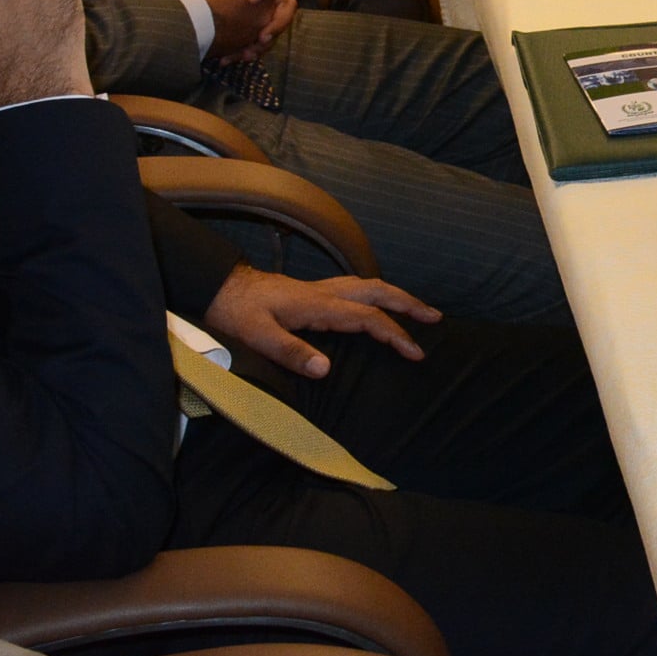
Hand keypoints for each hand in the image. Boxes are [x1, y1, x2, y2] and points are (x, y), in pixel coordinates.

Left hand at [202, 264, 437, 378]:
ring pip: (369, 285)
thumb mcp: (260, 337)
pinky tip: (378, 302)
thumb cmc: (239, 314)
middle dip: (409, 304)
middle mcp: (326, 293)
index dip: (394, 334)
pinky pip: (357, 287)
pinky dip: (377, 293)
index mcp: (319, 305)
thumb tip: (327, 370)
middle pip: (378, 292)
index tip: (415, 352)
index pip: (368, 318)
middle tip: (434, 317)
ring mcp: (321, 289)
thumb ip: (292, 352)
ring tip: (417, 308)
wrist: (222, 288)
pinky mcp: (314, 291)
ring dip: (396, 295)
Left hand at [203, 0, 296, 61]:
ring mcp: (254, 12)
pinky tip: (227, 58)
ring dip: (260, 44)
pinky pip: (253, 43)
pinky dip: (243, 52)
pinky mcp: (244, 28)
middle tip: (262, 37)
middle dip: (277, 24)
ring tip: (245, 54)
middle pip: (284, 7)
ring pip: (270, 29)